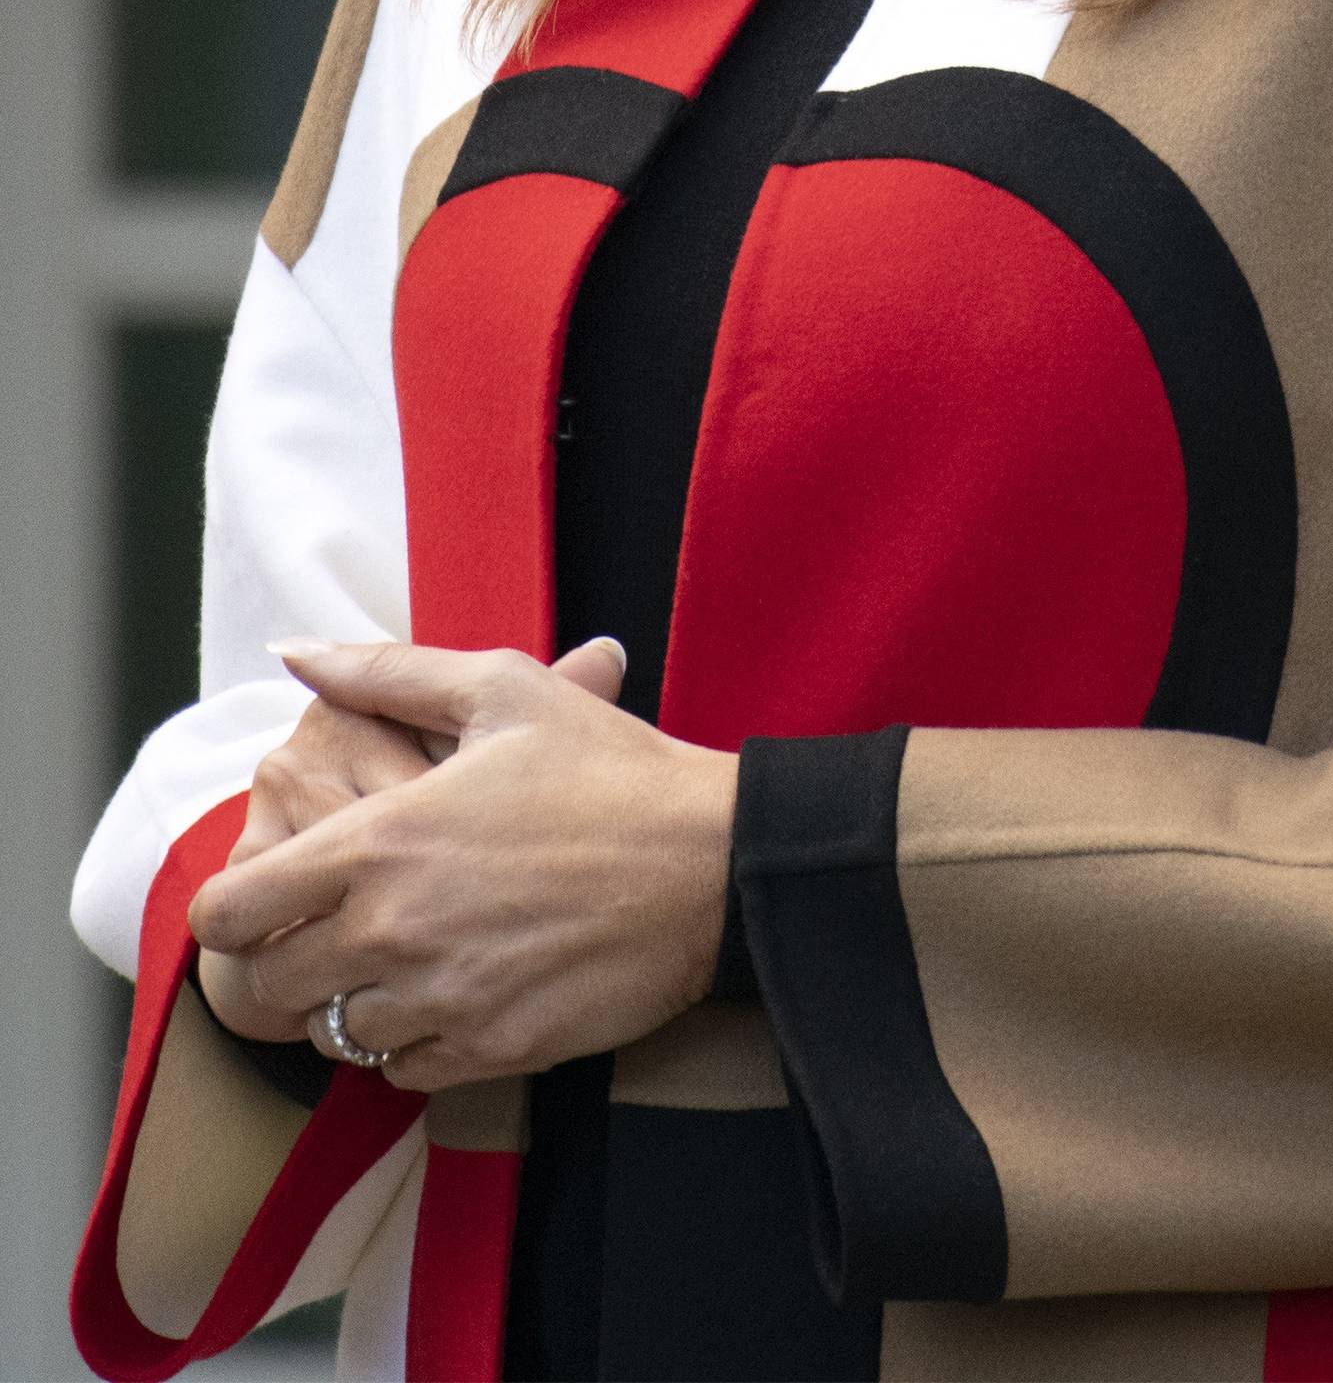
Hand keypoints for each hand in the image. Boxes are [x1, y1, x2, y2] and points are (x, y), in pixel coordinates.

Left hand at [187, 639, 737, 1092]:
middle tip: (336, 927)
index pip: (231, 911)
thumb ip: (385, 671)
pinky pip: (405, 1072)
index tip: (266, 893)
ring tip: (406, 956)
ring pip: (339, 1036)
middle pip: (270, 989)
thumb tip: (295, 652)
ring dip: (356, 1002)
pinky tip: (453, 990)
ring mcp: (440, 1000)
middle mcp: (393, 931)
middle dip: (287, 961)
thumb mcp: (501, 687)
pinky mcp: (490, 1050)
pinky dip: (412, 1041)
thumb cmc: (607, 765)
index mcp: (380, 840)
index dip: (231, 908)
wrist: (711, 861)